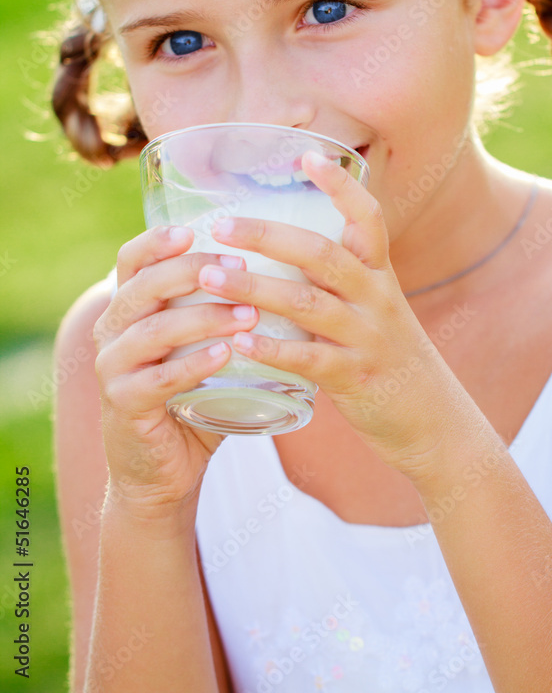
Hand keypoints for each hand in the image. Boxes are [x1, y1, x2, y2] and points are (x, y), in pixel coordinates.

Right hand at [92, 225, 261, 518]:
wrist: (164, 471)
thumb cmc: (193, 398)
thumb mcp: (203, 347)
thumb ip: (224, 312)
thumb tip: (290, 273)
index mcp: (130, 308)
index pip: (132, 260)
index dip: (158, 241)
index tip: (197, 229)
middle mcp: (113, 331)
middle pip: (143, 287)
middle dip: (192, 272)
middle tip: (239, 268)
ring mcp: (113, 369)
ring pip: (153, 331)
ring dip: (204, 318)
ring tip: (249, 314)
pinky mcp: (123, 406)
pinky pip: (156, 379)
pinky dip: (192, 365)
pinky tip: (225, 355)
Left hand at [199, 151, 450, 479]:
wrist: (433, 420)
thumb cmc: (389, 357)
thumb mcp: (375, 308)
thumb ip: (339, 281)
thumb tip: (281, 251)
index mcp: (380, 275)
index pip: (368, 218)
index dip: (340, 186)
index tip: (307, 155)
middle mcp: (376, 298)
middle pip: (321, 254)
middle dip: (267, 236)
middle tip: (220, 225)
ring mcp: (366, 337)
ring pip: (306, 303)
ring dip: (254, 289)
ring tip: (210, 277)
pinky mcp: (355, 378)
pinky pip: (309, 360)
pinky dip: (272, 349)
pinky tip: (239, 343)